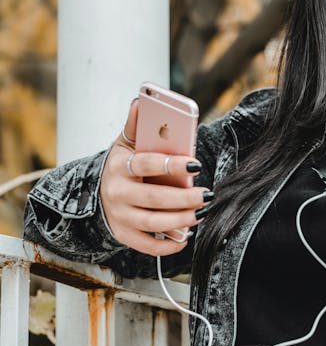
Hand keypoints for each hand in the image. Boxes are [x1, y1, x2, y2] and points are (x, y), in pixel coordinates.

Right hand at [100, 97, 211, 256]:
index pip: (147, 164)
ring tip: (202, 213)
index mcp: (120, 166)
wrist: (98, 192)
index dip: (172, 164)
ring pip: (153, 223)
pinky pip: (147, 245)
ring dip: (181, 220)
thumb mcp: (125, 143)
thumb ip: (136, 124)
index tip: (196, 164)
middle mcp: (117, 193)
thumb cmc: (122, 164)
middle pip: (154, 198)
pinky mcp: (124, 235)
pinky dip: (168, 245)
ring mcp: (119, 216)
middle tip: (207, 195)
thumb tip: (141, 100)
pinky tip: (186, 236)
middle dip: (184, 198)